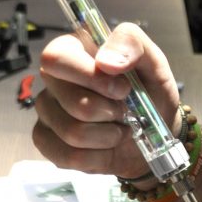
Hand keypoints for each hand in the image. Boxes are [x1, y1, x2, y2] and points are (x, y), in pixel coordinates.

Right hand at [32, 22, 181, 179]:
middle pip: (72, 102)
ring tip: (119, 128)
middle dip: (110, 112)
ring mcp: (47, 111)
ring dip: (108, 136)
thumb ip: (132, 44)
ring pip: (73, 133)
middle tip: (126, 110)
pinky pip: (67, 155)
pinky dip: (98, 156)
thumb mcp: (153, 62)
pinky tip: (106, 146)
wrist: (154, 133)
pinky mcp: (46, 140)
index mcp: (73, 50)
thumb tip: (106, 62)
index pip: (57, 58)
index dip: (92, 78)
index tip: (123, 89)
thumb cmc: (150, 92)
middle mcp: (53, 79)